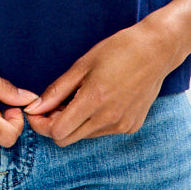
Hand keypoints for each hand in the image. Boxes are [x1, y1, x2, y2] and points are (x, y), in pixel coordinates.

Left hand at [24, 16, 180, 146]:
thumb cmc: (118, 50)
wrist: (156, 51)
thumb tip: (34, 108)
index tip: (36, 111)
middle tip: (54, 104)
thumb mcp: (82, 65)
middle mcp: (109, 119)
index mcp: (94, 101)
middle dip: (54, 125)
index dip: (41, 124)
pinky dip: (94, 121)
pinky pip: (102, 132)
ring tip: (79, 97)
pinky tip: (100, 100)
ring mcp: (122, 125)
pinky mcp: (131, 126)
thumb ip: (57, 91)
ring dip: (75, 123)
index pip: (57, 132)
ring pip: (84, 136)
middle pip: (67, 139)